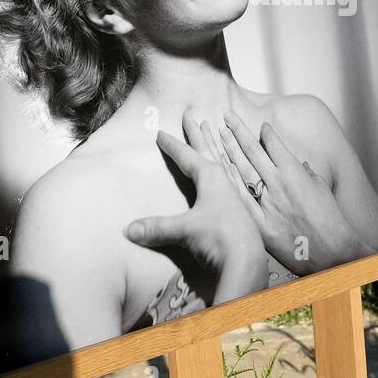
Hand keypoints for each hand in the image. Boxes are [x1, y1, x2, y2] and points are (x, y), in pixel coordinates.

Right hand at [125, 110, 266, 302]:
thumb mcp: (185, 229)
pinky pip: (229, 179)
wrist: (249, 261)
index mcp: (211, 178)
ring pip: (221, 162)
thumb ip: (157, 227)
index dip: (173, 146)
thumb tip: (128, 230)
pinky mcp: (240, 209)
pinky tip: (225, 171)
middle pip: (207, 151)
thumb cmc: (219, 237)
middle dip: (197, 134)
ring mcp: (234, 194)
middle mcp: (224, 181)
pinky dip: (225, 168)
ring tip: (211, 131)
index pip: (187, 156)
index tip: (161, 133)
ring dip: (214, 147)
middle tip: (192, 116)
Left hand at [218, 109, 369, 275]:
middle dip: (238, 131)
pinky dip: (229, 183)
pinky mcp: (259, 222)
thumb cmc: (331, 220)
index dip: (265, 133)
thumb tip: (301, 166)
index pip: (274, 145)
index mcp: (294, 172)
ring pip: (241, 170)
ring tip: (218, 133)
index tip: (260, 126)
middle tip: (226, 115)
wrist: (332, 251)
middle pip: (252, 151)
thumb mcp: (322, 189)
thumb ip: (308, 174)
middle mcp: (277, 183)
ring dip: (228, 150)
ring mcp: (266, 202)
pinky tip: (218, 169)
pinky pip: (240, 199)